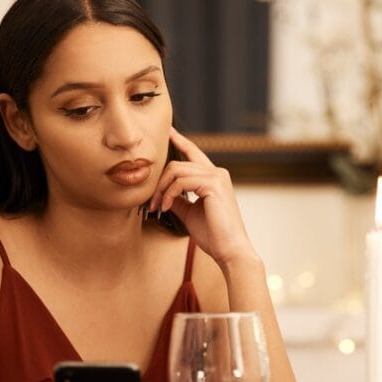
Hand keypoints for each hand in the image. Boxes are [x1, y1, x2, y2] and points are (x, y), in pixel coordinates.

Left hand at [149, 128, 256, 266]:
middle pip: (177, 163)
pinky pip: (181, 181)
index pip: (193, 152)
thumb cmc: (213, 235)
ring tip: (157, 207)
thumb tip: (164, 192)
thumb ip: (178, 198)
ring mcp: (217, 176)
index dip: (179, 140)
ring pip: (176, 170)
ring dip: (161, 190)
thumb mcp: (190, 213)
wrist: (230, 250)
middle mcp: (217, 172)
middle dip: (159, 182)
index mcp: (214, 177)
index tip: (167, 131)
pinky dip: (168, 194)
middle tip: (151, 203)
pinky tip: (166, 207)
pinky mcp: (214, 184)